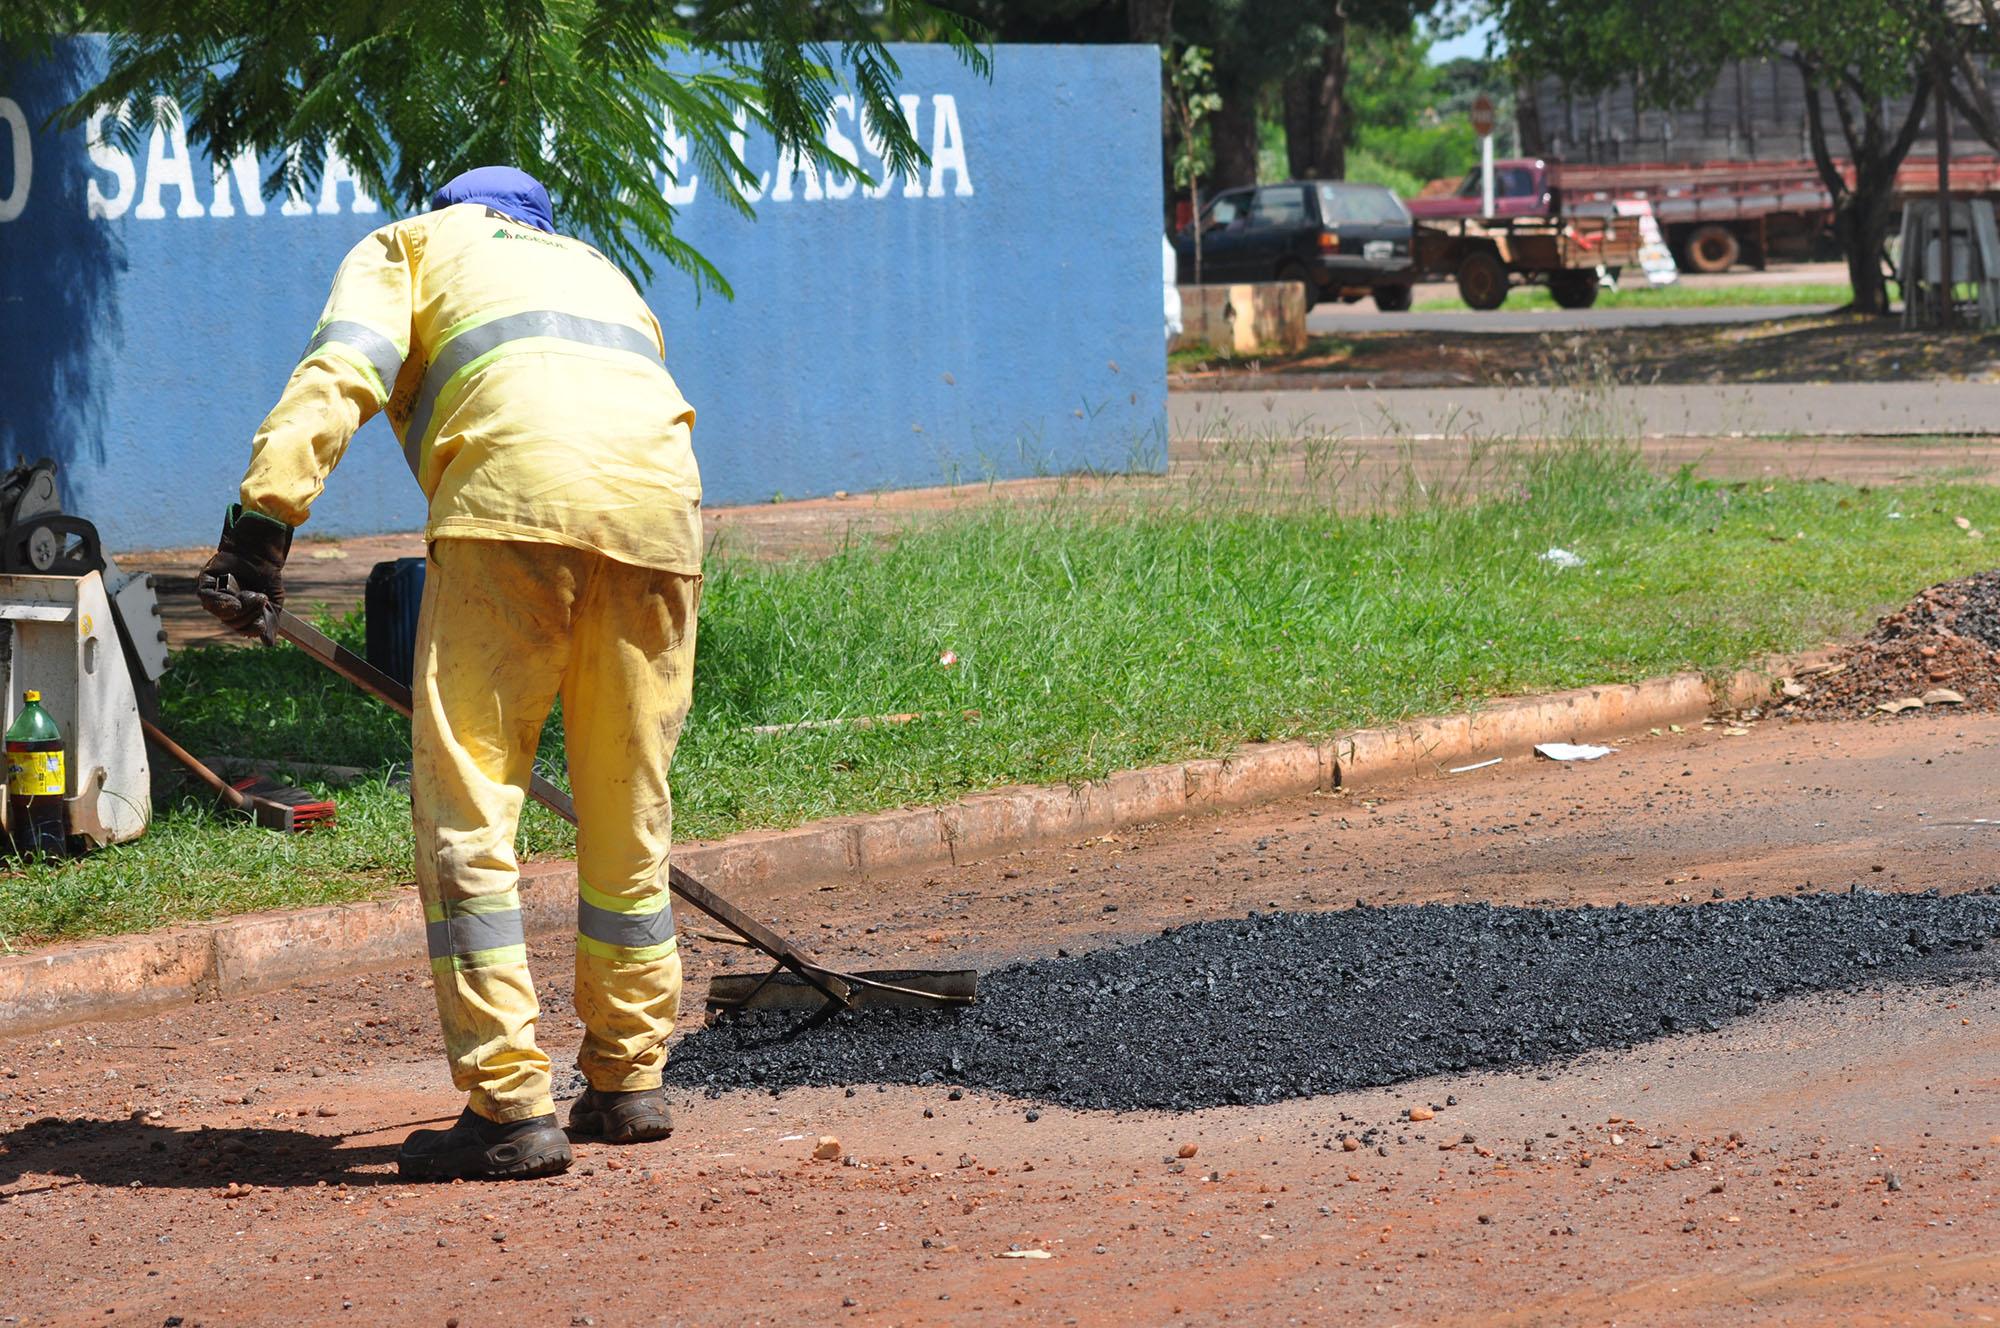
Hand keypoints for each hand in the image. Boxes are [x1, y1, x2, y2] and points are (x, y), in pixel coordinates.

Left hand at [196, 505, 292, 642]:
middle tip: (261, 598)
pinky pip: (208, 600)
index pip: (243, 629)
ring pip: (220, 613)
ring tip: (252, 594)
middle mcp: (226, 608)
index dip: (252, 629)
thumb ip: (271, 624)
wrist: (260, 556)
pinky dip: (220, 603)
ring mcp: (215, 597)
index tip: (262, 623)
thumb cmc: (267, 579)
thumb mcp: (274, 604)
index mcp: (241, 614)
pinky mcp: (206, 585)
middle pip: (232, 622)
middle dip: (249, 613)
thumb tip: (269, 645)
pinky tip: (233, 601)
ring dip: (239, 607)